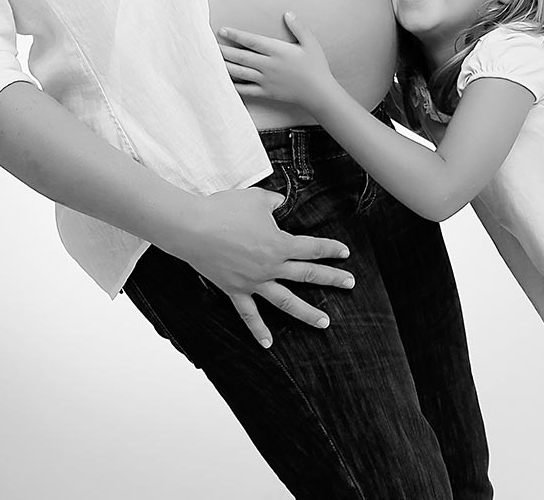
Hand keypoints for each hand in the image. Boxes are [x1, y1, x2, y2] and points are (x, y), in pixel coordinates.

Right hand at [177, 186, 354, 348]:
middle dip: (331, 279)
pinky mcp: (235, 290)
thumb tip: (280, 203)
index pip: (312, 248)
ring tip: (325, 323)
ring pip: (286, 301)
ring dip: (306, 313)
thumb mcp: (256, 199)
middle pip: (307, 274)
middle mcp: (271, 267)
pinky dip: (258, 330)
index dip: (330, 249)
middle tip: (350, 284)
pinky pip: (249, 314)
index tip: (344, 253)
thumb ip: (274, 202)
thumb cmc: (225, 210)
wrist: (193, 228)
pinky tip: (268, 344)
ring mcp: (254, 282)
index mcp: (279, 245)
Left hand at [219, 12, 334, 113]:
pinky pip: (246, 90)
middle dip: (223, 50)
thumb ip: (298, 27)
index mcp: (278, 51)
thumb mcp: (311, 43)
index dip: (236, 35)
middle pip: (241, 57)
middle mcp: (268, 66)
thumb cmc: (316, 66)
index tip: (222, 30)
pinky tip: (223, 82)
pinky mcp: (266, 92)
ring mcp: (266, 80)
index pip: (252, 41)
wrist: (319, 93)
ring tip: (211, 61)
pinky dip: (233, 86)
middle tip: (208, 45)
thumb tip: (288, 13)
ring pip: (240, 73)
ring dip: (224, 66)